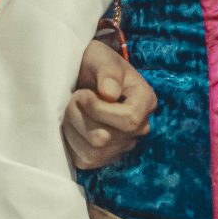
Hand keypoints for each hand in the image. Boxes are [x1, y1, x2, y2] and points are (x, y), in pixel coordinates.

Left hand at [63, 40, 156, 171]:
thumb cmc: (97, 64)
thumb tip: (110, 94)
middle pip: (104, 138)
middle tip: (76, 98)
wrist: (87, 75)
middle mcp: (139, 128)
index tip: (84, 94)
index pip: (128, 120)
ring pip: (92, 152)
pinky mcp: (104, 158)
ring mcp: (123, 145)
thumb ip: (108, 72)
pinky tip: (73, 124)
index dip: (98, 109)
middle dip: (80, 116)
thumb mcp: (101, 58)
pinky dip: (71, 142)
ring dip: (73, 128)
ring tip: (73, 110)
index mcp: (146, 101)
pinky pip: (84, 160)